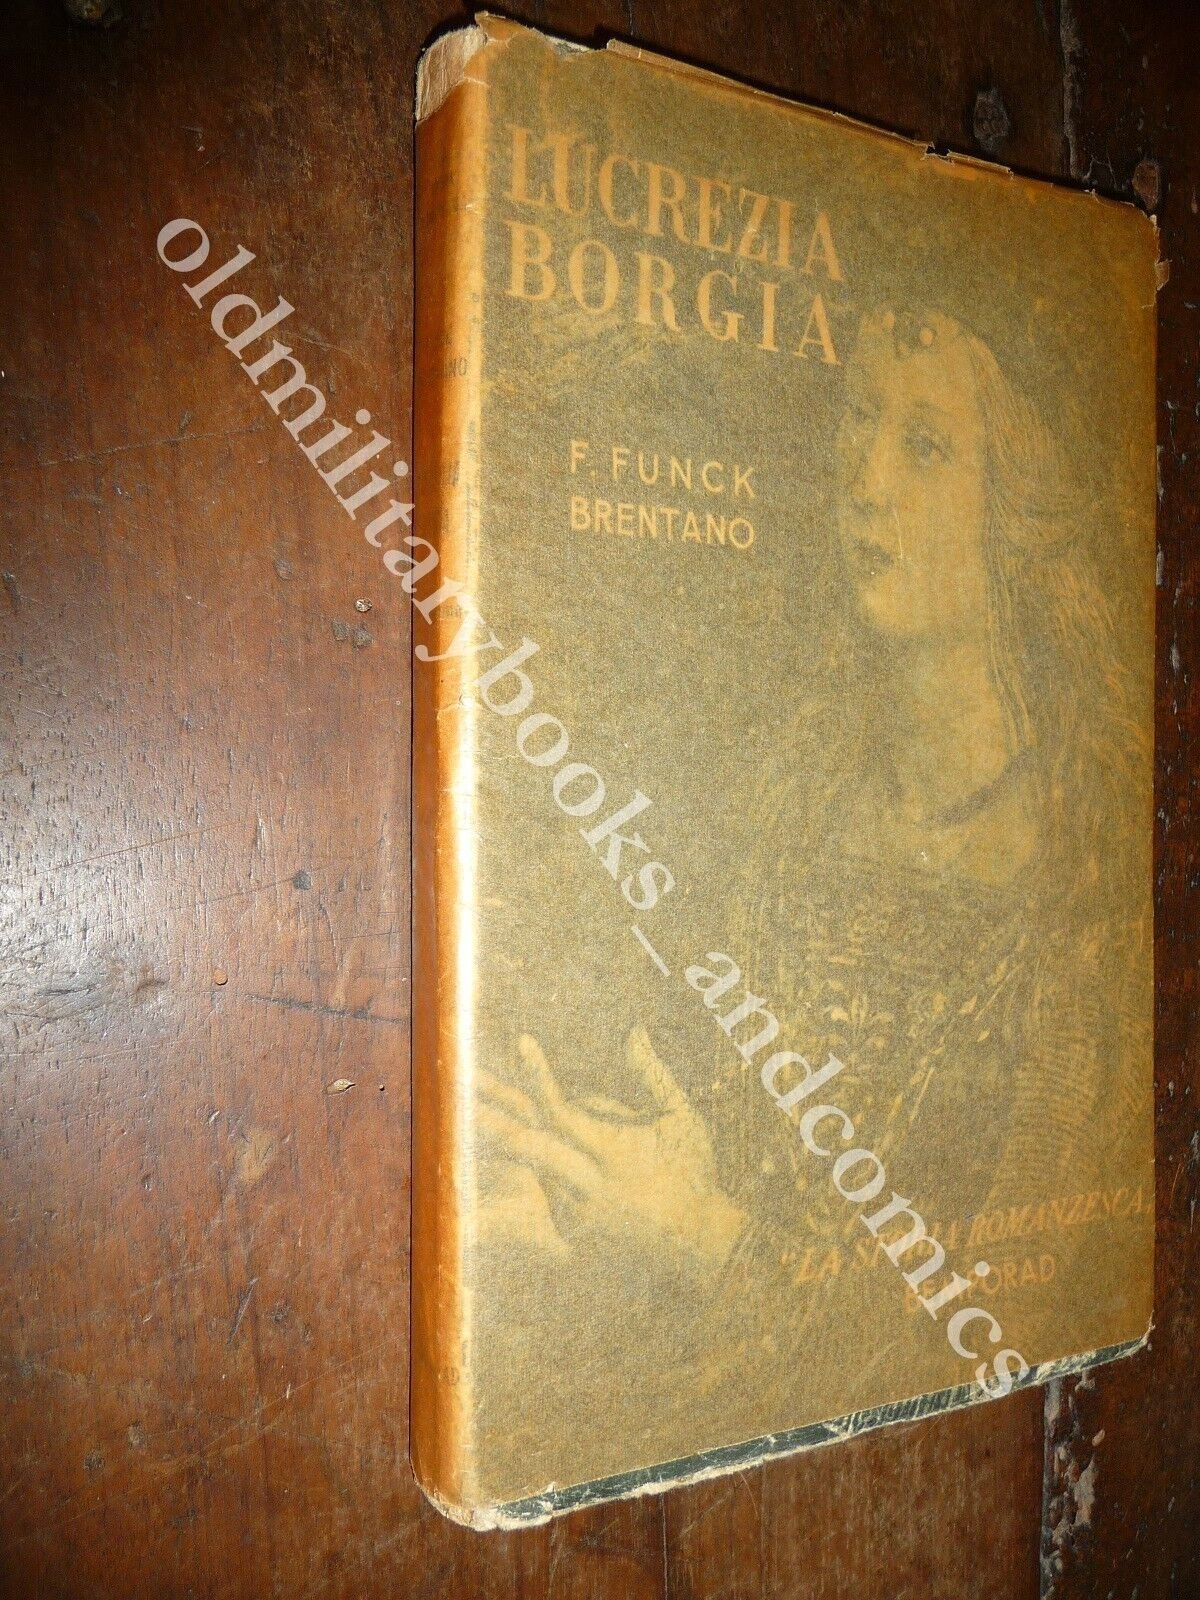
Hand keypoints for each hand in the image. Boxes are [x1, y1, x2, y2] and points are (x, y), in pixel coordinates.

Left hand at [477, 1026, 745, 1276]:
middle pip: (529, 1144)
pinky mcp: (573, 1233)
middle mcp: (588, 1183)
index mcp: (613, 1152)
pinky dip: (543, 1172)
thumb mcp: (681, 1118)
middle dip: (491, 1116)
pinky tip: (528, 1165)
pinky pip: (547, 1190)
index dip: (538, 1077)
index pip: (563, 1110)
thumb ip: (652, 1074)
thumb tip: (634, 1031)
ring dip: (506, 1142)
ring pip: (533, 1166)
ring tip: (476, 1113)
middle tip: (460, 1084)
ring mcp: (577, 1212)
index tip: (522, 1042)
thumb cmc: (695, 1173)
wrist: (700, 1244)